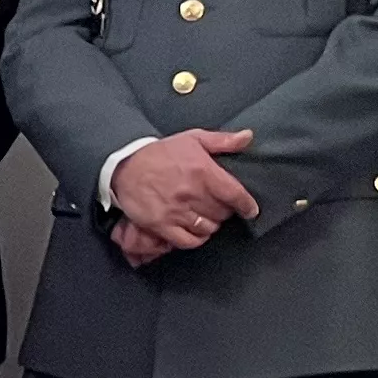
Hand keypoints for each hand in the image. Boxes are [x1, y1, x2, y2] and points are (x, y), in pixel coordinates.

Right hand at [108, 129, 259, 263]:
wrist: (126, 165)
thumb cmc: (161, 152)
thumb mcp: (193, 138)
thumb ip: (222, 140)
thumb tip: (248, 137)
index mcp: (203, 171)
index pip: (234, 194)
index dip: (246, 205)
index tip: (251, 210)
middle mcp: (191, 194)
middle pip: (221, 213)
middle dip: (225, 212)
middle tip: (221, 209)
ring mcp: (175, 212)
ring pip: (206, 228)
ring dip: (211, 225)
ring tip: (208, 219)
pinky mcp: (161, 225)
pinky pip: (186, 241)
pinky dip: (196, 239)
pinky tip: (196, 232)